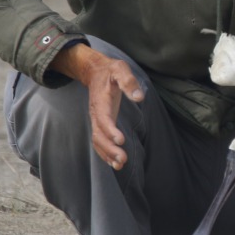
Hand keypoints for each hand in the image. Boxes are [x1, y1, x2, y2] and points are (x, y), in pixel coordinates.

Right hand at [50, 43, 144, 169]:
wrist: (95, 72)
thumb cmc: (111, 71)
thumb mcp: (120, 69)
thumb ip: (129, 82)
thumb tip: (139, 97)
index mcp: (101, 101)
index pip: (104, 119)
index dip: (110, 130)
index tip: (120, 140)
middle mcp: (96, 113)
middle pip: (99, 135)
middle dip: (110, 149)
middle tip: (123, 159)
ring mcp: (97, 120)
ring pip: (98, 141)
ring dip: (108, 154)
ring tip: (121, 165)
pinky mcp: (100, 124)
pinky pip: (99, 142)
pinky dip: (105, 154)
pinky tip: (115, 163)